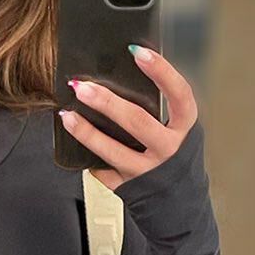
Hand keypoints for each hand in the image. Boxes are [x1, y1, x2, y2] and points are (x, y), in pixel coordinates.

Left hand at [58, 46, 197, 191]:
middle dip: (107, 102)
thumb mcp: (177, 130)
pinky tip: (75, 143)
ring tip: (68, 114)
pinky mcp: (129, 188)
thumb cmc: (175, 157)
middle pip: (137, 122)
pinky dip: (87, 157)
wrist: (180, 203)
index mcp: (186, 128)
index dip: (161, 71)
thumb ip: (159, 108)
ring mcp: (148, 172)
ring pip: (113, 150)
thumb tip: (122, 75)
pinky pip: (103, 170)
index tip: (137, 51)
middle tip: (83, 86)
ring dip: (86, 132)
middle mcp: (169, 150)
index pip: (178, 94)